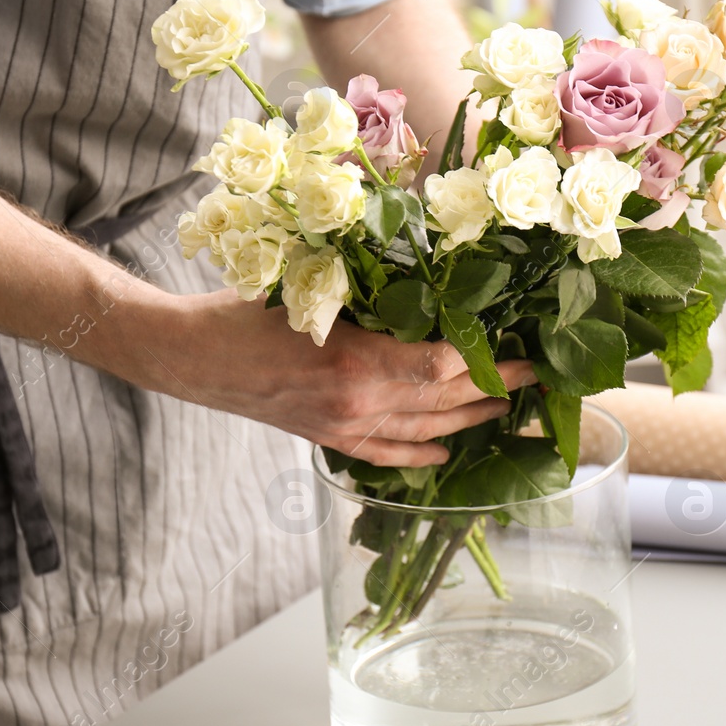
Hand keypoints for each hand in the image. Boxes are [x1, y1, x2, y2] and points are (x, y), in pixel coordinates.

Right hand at [123, 290, 534, 466]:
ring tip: (508, 409)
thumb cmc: (244, 309)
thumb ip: (369, 286)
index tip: (519, 342)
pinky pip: (385, 453)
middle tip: (536, 375)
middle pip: (444, 398)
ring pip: (423, 429)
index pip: (442, 365)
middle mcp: (358, 403)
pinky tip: (447, 451)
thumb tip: (427, 272)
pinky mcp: (327, 438)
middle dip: (495, 387)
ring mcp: (343, 427)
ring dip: (469, 419)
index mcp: (358, 362)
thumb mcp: (310, 284)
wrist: (190, 356)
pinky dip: (420, 453)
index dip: (485, 358)